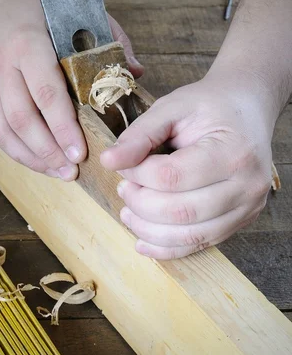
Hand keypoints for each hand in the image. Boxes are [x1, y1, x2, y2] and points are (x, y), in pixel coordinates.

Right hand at [0, 0, 142, 180]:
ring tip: (57, 172)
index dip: (63, 128)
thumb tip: (134, 74)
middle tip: (72, 171)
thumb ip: (107, 42)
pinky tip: (37, 159)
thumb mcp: (75, 12)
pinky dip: (16, 150)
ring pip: (3, 130)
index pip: (46, 94)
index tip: (80, 152)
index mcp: (27, 44)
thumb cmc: (36, 1)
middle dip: (48, 152)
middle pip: (22, 120)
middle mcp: (2, 66)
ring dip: (31, 157)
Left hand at [100, 70, 277, 258]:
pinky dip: (166, 248)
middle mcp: (247, 185)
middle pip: (181, 211)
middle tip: (123, 188)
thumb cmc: (208, 106)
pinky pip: (199, 245)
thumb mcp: (171, 108)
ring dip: (148, 229)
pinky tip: (141, 241)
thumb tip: (108, 161)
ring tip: (127, 211)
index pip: (172, 176)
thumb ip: (139, 135)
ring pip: (189, 235)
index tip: (120, 164)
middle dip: (140, 203)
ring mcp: (247, 208)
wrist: (246, 108)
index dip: (137, 174)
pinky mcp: (240, 222)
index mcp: (233, 151)